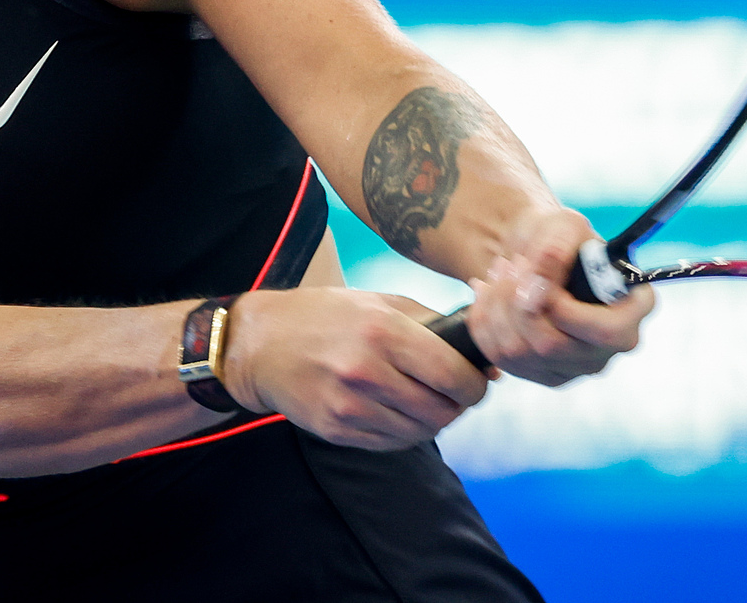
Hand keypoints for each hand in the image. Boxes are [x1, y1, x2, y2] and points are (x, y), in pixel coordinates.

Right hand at [221, 288, 490, 450]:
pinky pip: (390, 444)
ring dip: (431, 421)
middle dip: (456, 405)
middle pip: (440, 410)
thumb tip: (485, 361)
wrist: (261, 344)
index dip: (475, 385)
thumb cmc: (325, 316)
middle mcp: (366, 371)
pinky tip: (396, 411)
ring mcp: (349, 405)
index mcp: (383, 331)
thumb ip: (434, 325)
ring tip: (424, 401)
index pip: (452, 374)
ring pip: (418, 432)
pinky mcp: (336, 430)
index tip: (476, 383)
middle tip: (452, 394)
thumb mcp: (378, 302)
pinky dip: (404, 432)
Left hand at [465, 208, 653, 386]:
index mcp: (634, 309)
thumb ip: (554, 249)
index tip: (535, 273)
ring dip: (496, 307)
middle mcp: (611, 347)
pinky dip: (483, 321)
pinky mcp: (543, 374)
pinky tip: (487, 294)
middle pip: (551, 346)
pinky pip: (500, 357)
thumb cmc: (560, 237)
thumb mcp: (562, 226)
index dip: (562, 308)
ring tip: (499, 273)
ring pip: (519, 353)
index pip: (606, 331)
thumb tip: (535, 285)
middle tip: (509, 264)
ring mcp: (576, 366)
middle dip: (516, 301)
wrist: (538, 252)